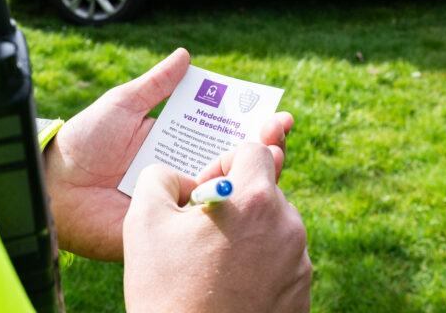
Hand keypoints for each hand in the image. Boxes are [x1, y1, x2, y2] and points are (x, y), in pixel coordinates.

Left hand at [42, 48, 294, 260]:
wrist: (55, 186)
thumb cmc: (82, 143)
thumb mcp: (122, 104)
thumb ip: (156, 84)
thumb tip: (185, 55)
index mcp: (173, 142)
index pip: (221, 133)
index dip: (250, 125)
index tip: (276, 116)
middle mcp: (180, 171)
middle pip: (231, 161)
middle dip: (262, 148)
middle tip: (281, 135)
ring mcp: (177, 200)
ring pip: (224, 189)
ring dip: (252, 173)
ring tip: (274, 155)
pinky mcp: (170, 226)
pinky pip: (202, 218)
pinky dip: (225, 203)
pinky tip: (244, 188)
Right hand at [123, 144, 310, 312]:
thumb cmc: (167, 293)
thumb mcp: (143, 223)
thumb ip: (158, 178)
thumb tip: (176, 176)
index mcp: (256, 200)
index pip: (255, 151)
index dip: (225, 162)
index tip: (203, 191)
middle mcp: (288, 227)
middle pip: (266, 190)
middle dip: (237, 201)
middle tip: (204, 231)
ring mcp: (300, 263)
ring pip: (275, 227)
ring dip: (249, 233)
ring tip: (215, 263)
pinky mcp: (302, 294)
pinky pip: (283, 262)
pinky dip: (260, 265)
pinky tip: (231, 286)